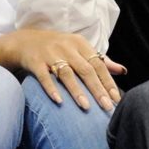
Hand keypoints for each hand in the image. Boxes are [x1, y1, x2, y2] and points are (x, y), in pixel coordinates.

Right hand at [0, 28, 122, 110]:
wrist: (25, 41)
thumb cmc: (58, 48)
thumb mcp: (79, 49)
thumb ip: (100, 60)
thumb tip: (122, 71)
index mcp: (80, 44)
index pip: (98, 64)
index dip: (108, 81)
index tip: (116, 99)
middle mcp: (67, 47)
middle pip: (86, 70)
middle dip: (97, 89)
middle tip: (106, 107)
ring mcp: (50, 54)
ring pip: (66, 73)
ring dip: (77, 91)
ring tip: (86, 107)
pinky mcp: (35, 61)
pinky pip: (44, 76)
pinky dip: (51, 88)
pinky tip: (59, 102)